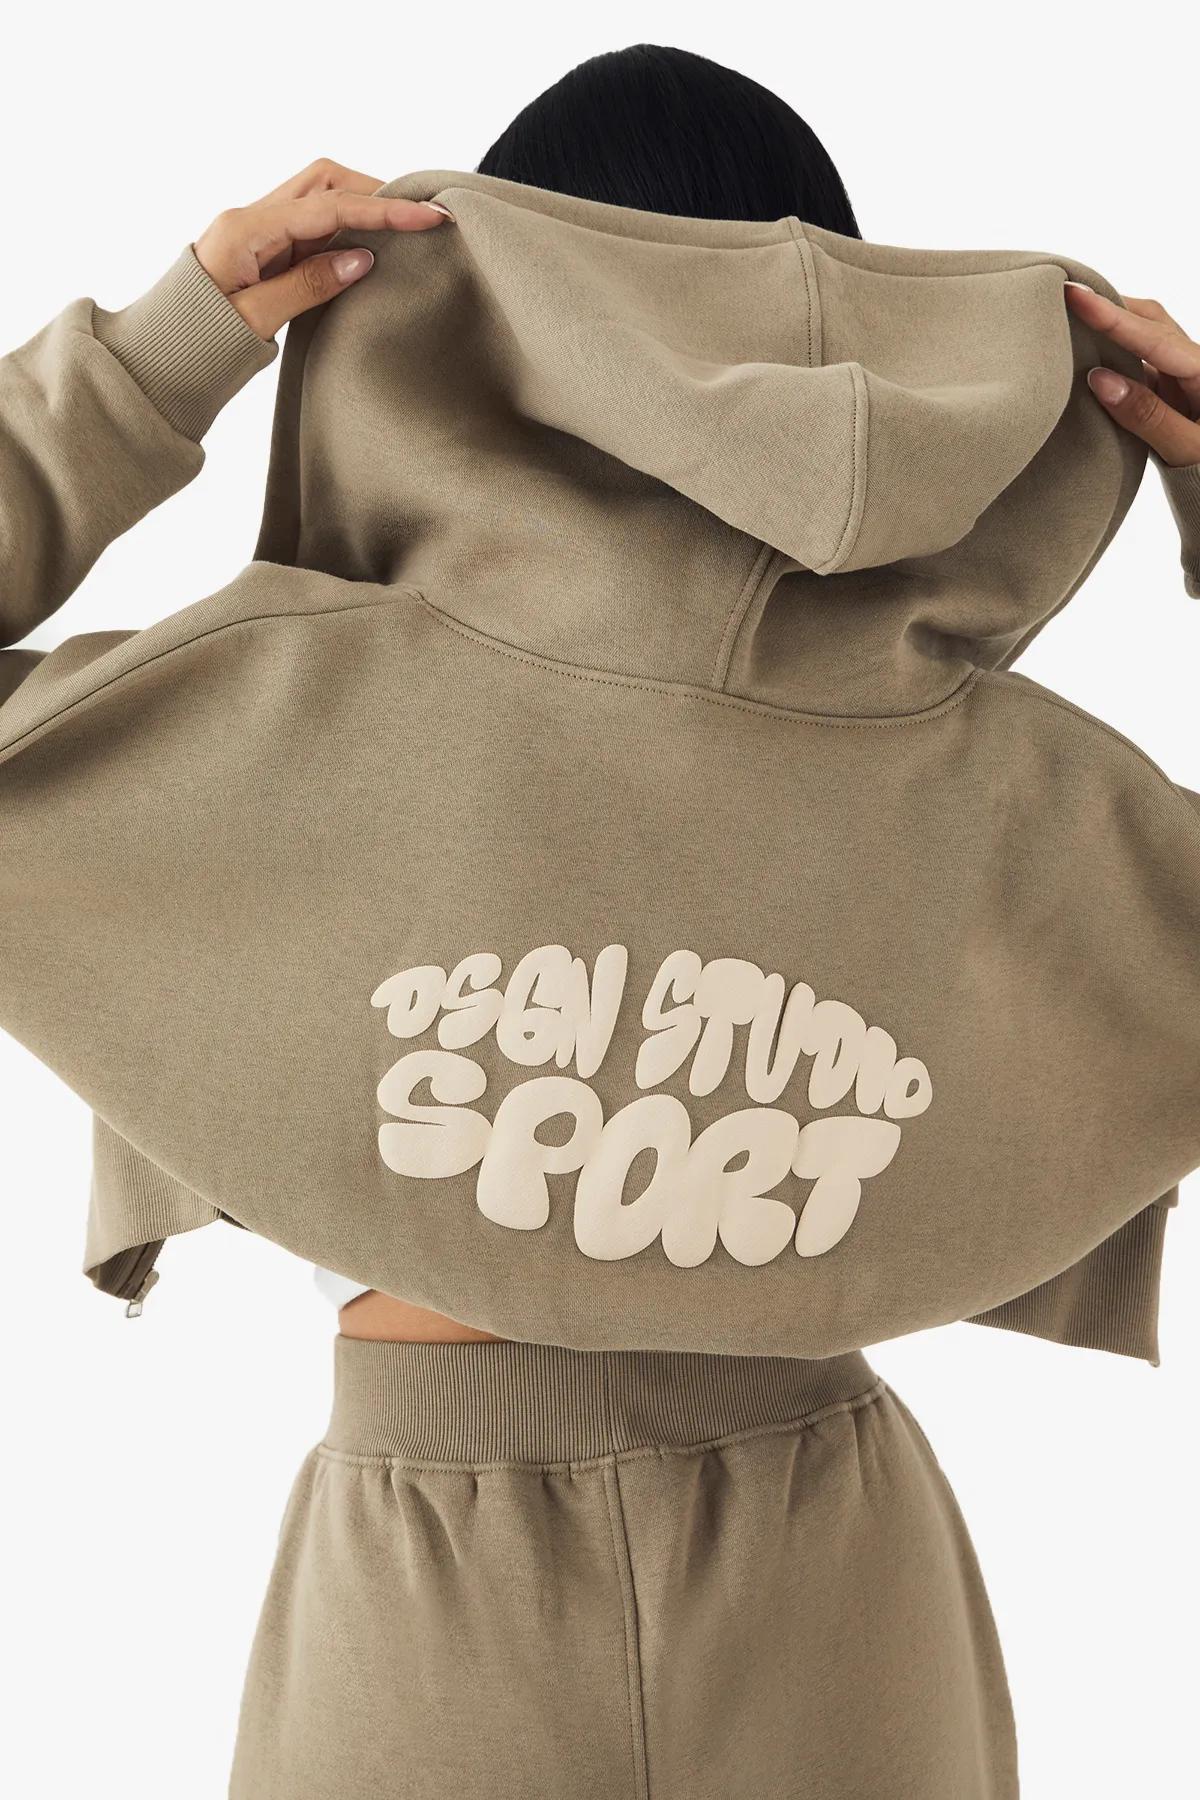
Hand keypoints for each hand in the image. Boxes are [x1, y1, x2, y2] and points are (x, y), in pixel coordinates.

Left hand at [193, 158, 451, 340]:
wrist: (159, 357)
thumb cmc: (197, 343)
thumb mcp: (257, 319)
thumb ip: (310, 283)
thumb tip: (363, 258)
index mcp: (246, 229)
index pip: (329, 207)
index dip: (383, 210)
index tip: (428, 217)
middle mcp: (251, 217)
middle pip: (324, 180)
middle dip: (374, 193)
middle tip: (418, 218)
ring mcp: (256, 230)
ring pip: (319, 197)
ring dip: (360, 208)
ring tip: (400, 233)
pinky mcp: (262, 248)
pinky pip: (311, 226)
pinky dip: (344, 231)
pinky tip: (368, 248)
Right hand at [1065, 282, 1199, 468]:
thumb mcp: (1186, 449)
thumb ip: (1145, 415)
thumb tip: (1098, 379)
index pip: (1153, 337)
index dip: (1111, 316)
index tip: (1075, 295)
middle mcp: (1195, 364)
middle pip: (1151, 320)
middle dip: (1111, 305)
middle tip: (1066, 294)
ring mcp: (1181, 376)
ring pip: (1144, 337)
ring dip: (1109, 327)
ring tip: (1068, 318)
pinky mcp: (1168, 390)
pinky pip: (1137, 362)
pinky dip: (1110, 355)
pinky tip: (1085, 355)